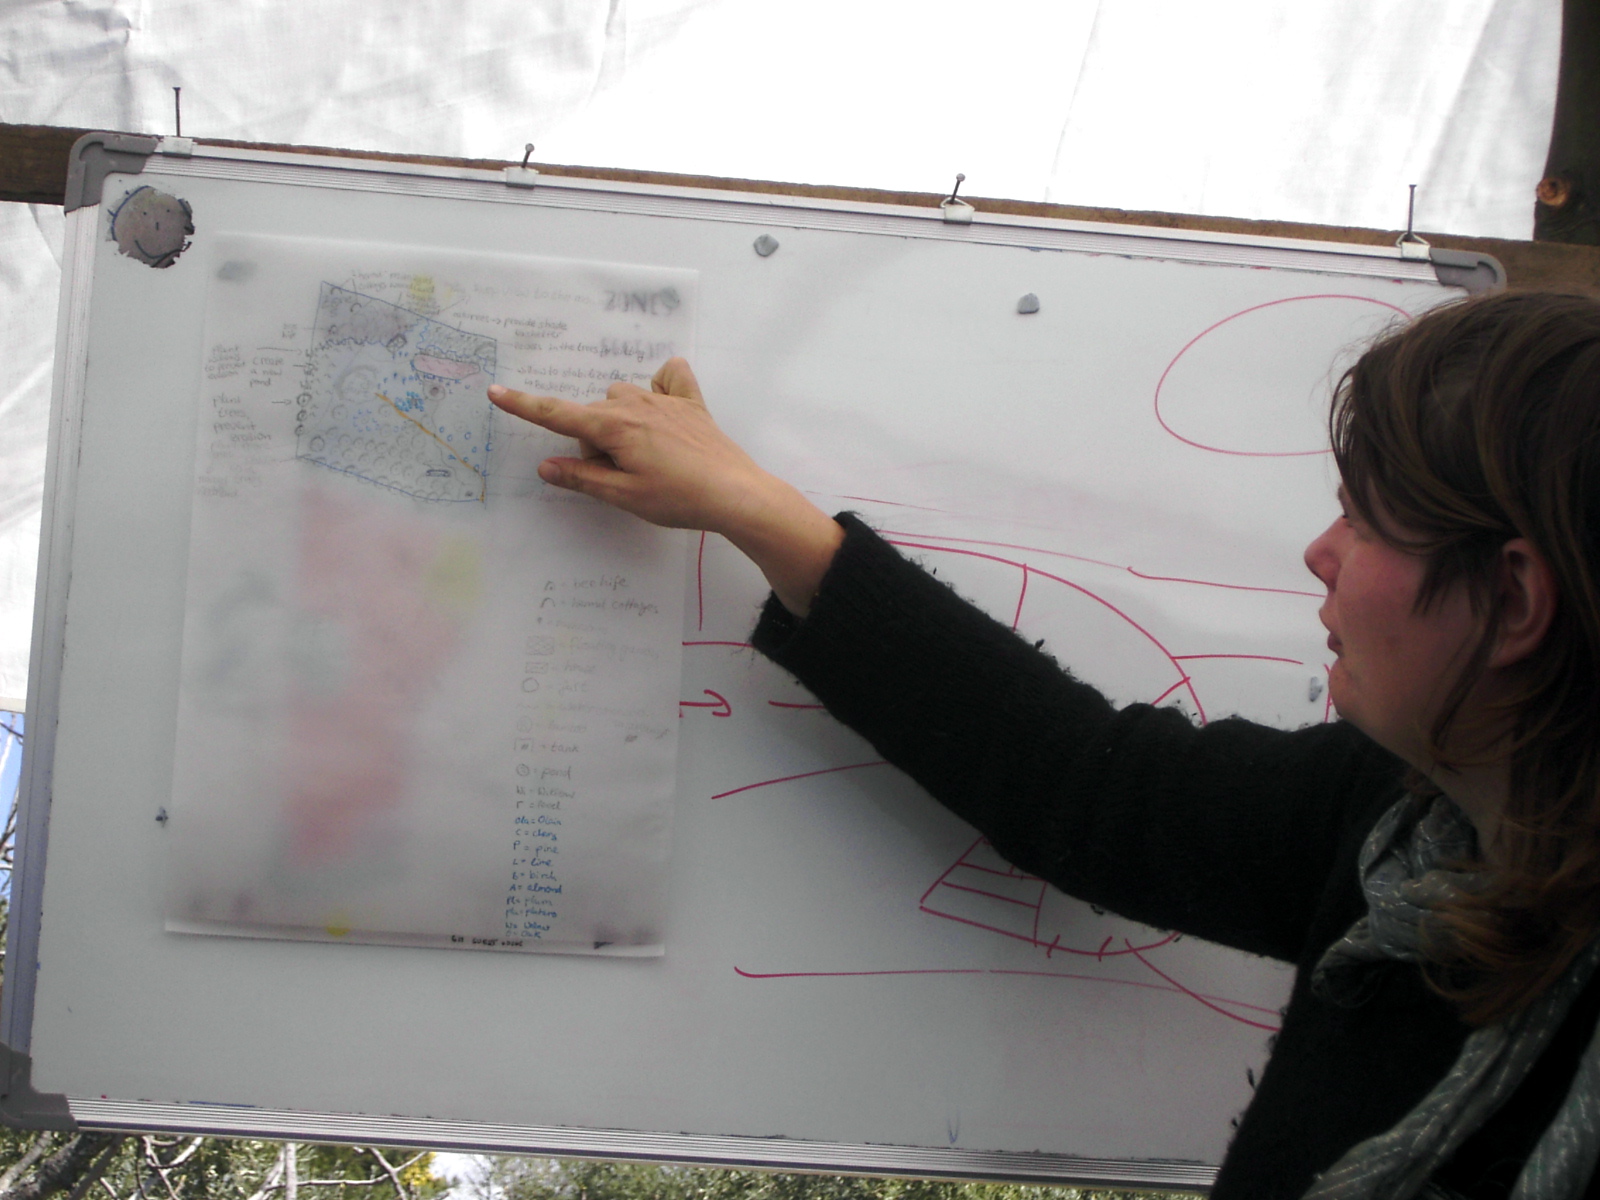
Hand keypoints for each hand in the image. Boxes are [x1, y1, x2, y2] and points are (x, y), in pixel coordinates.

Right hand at [489, 359, 843, 615]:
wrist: (736, 493)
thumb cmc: (679, 499)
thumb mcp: (624, 496)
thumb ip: (582, 478)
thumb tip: (547, 466)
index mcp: (613, 427)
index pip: (558, 415)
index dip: (524, 405)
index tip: (496, 391)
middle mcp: (634, 404)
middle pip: (593, 415)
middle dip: (594, 444)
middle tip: (620, 478)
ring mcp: (664, 399)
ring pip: (623, 399)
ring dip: (621, 423)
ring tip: (645, 459)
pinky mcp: (691, 402)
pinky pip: (668, 377)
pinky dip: (660, 387)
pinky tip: (666, 410)